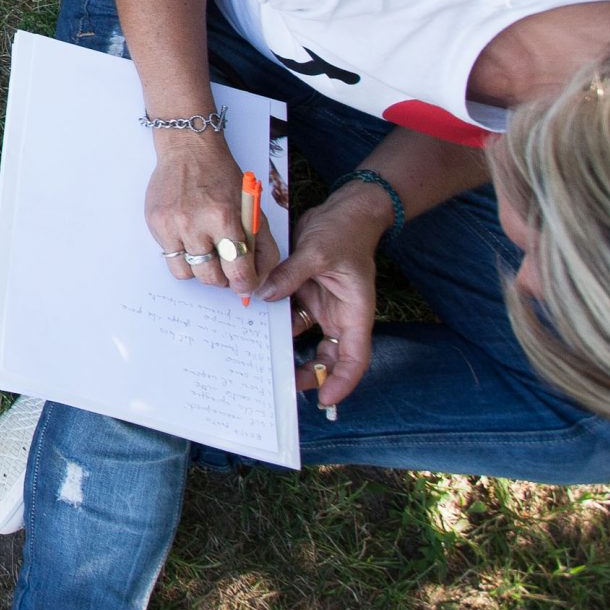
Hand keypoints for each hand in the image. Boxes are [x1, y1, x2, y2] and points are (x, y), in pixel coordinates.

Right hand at [145, 133, 277, 294]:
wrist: (189, 150)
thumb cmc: (221, 177)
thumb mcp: (251, 208)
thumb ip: (260, 244)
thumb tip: (258, 278)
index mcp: (224, 217)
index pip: (238, 270)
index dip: (245, 284)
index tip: (245, 284)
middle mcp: (195, 223)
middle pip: (211, 277)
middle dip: (222, 278)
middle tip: (226, 267)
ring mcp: (171, 224)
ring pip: (187, 273)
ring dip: (199, 269)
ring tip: (205, 251)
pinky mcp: (155, 223)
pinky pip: (169, 257)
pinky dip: (181, 254)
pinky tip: (188, 237)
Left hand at [258, 187, 386, 405]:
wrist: (344, 210)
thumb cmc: (344, 231)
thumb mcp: (318, 252)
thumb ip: (290, 276)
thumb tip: (263, 295)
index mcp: (355, 312)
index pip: (354, 358)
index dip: (342, 381)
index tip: (325, 399)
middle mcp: (339, 314)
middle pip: (328, 356)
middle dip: (309, 374)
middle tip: (282, 386)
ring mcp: (321, 305)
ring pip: (305, 339)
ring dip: (288, 350)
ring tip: (263, 362)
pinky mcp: (304, 292)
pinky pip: (289, 314)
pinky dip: (275, 322)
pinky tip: (254, 327)